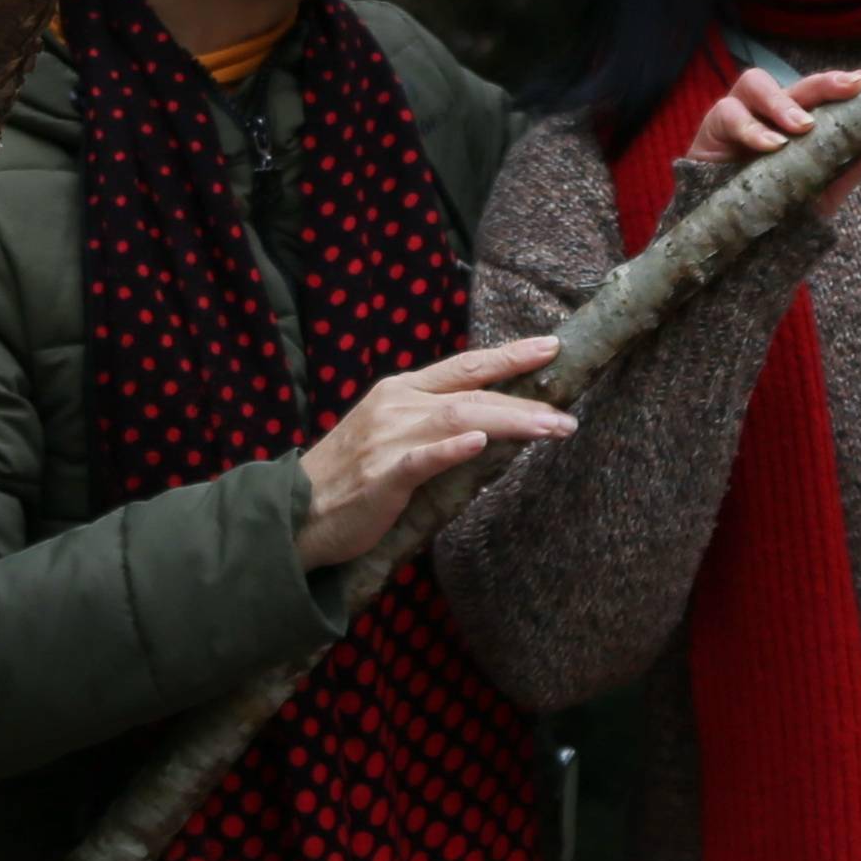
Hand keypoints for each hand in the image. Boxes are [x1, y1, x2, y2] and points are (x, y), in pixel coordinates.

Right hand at [292, 336, 570, 569]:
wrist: (293, 514)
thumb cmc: (348, 475)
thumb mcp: (388, 431)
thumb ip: (433, 418)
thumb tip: (491, 419)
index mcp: (399, 390)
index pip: (465, 365)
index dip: (509, 356)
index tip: (552, 347)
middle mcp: (396, 406)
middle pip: (473, 393)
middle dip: (526, 401)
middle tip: (568, 414)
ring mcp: (387, 439)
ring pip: (459, 419)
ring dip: (512, 423)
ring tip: (552, 428)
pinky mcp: (379, 477)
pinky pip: (420, 458)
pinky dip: (450, 448)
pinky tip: (479, 442)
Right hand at [693, 63, 860, 219]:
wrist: (731, 241)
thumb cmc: (776, 211)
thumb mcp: (821, 191)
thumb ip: (850, 164)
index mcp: (797, 121)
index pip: (822, 93)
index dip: (846, 81)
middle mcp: (770, 112)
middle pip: (797, 84)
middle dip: (826, 82)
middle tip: (852, 86)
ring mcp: (740, 115)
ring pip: (756, 83)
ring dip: (783, 101)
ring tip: (804, 126)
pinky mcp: (712, 129)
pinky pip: (728, 113)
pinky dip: (750, 127)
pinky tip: (770, 145)